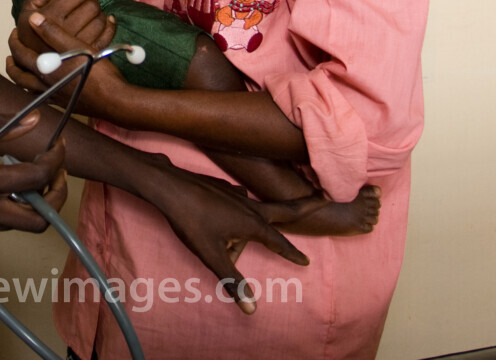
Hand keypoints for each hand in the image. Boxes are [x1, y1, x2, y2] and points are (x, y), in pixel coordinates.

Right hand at [0, 111, 66, 235]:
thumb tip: (33, 121)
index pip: (36, 180)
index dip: (56, 162)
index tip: (57, 145)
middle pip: (38, 221)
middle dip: (55, 196)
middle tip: (52, 169)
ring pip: (18, 226)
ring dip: (33, 203)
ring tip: (26, 172)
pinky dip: (9, 207)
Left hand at [5, 14, 121, 118]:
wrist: (115, 100)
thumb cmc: (98, 72)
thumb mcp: (77, 46)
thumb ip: (53, 32)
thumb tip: (33, 18)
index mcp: (45, 70)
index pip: (20, 55)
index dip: (14, 42)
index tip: (13, 33)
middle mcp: (45, 86)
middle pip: (19, 75)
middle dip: (13, 63)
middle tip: (11, 54)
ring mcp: (54, 97)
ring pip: (28, 88)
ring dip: (22, 77)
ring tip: (21, 69)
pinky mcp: (64, 104)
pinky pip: (41, 97)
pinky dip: (35, 89)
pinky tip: (43, 84)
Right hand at [15, 0, 112, 51]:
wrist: (31, 64)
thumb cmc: (31, 31)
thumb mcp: (29, 8)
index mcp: (51, 15)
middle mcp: (65, 30)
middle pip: (92, 6)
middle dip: (91, 1)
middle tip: (87, 3)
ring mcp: (77, 46)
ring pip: (100, 21)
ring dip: (99, 14)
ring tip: (92, 14)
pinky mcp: (86, 56)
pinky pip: (106, 37)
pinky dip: (109, 27)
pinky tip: (106, 22)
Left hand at [139, 157, 308, 313]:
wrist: (170, 186)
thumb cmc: (191, 222)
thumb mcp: (212, 256)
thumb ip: (233, 281)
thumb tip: (252, 309)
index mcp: (252, 224)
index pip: (278, 243)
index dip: (292, 254)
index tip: (306, 261)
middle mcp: (250, 207)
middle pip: (284, 209)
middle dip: (306, 206)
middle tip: (325, 199)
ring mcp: (237, 195)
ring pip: (255, 209)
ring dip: (264, 214)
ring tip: (243, 225)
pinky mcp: (223, 188)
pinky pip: (237, 202)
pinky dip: (239, 209)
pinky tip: (229, 211)